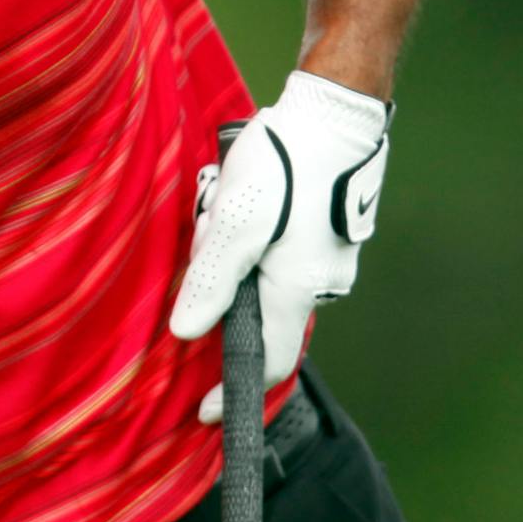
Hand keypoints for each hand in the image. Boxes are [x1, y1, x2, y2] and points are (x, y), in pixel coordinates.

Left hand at [168, 70, 389, 421]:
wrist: (336, 110)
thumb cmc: (286, 162)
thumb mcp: (236, 220)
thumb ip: (211, 280)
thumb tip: (186, 333)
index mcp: (298, 289)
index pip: (269, 363)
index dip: (235, 390)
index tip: (205, 411)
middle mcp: (321, 284)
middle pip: (256, 309)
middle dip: (222, 279)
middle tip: (209, 219)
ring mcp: (329, 257)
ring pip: (264, 273)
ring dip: (234, 243)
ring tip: (225, 191)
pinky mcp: (327, 231)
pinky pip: (278, 249)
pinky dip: (253, 229)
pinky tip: (244, 187)